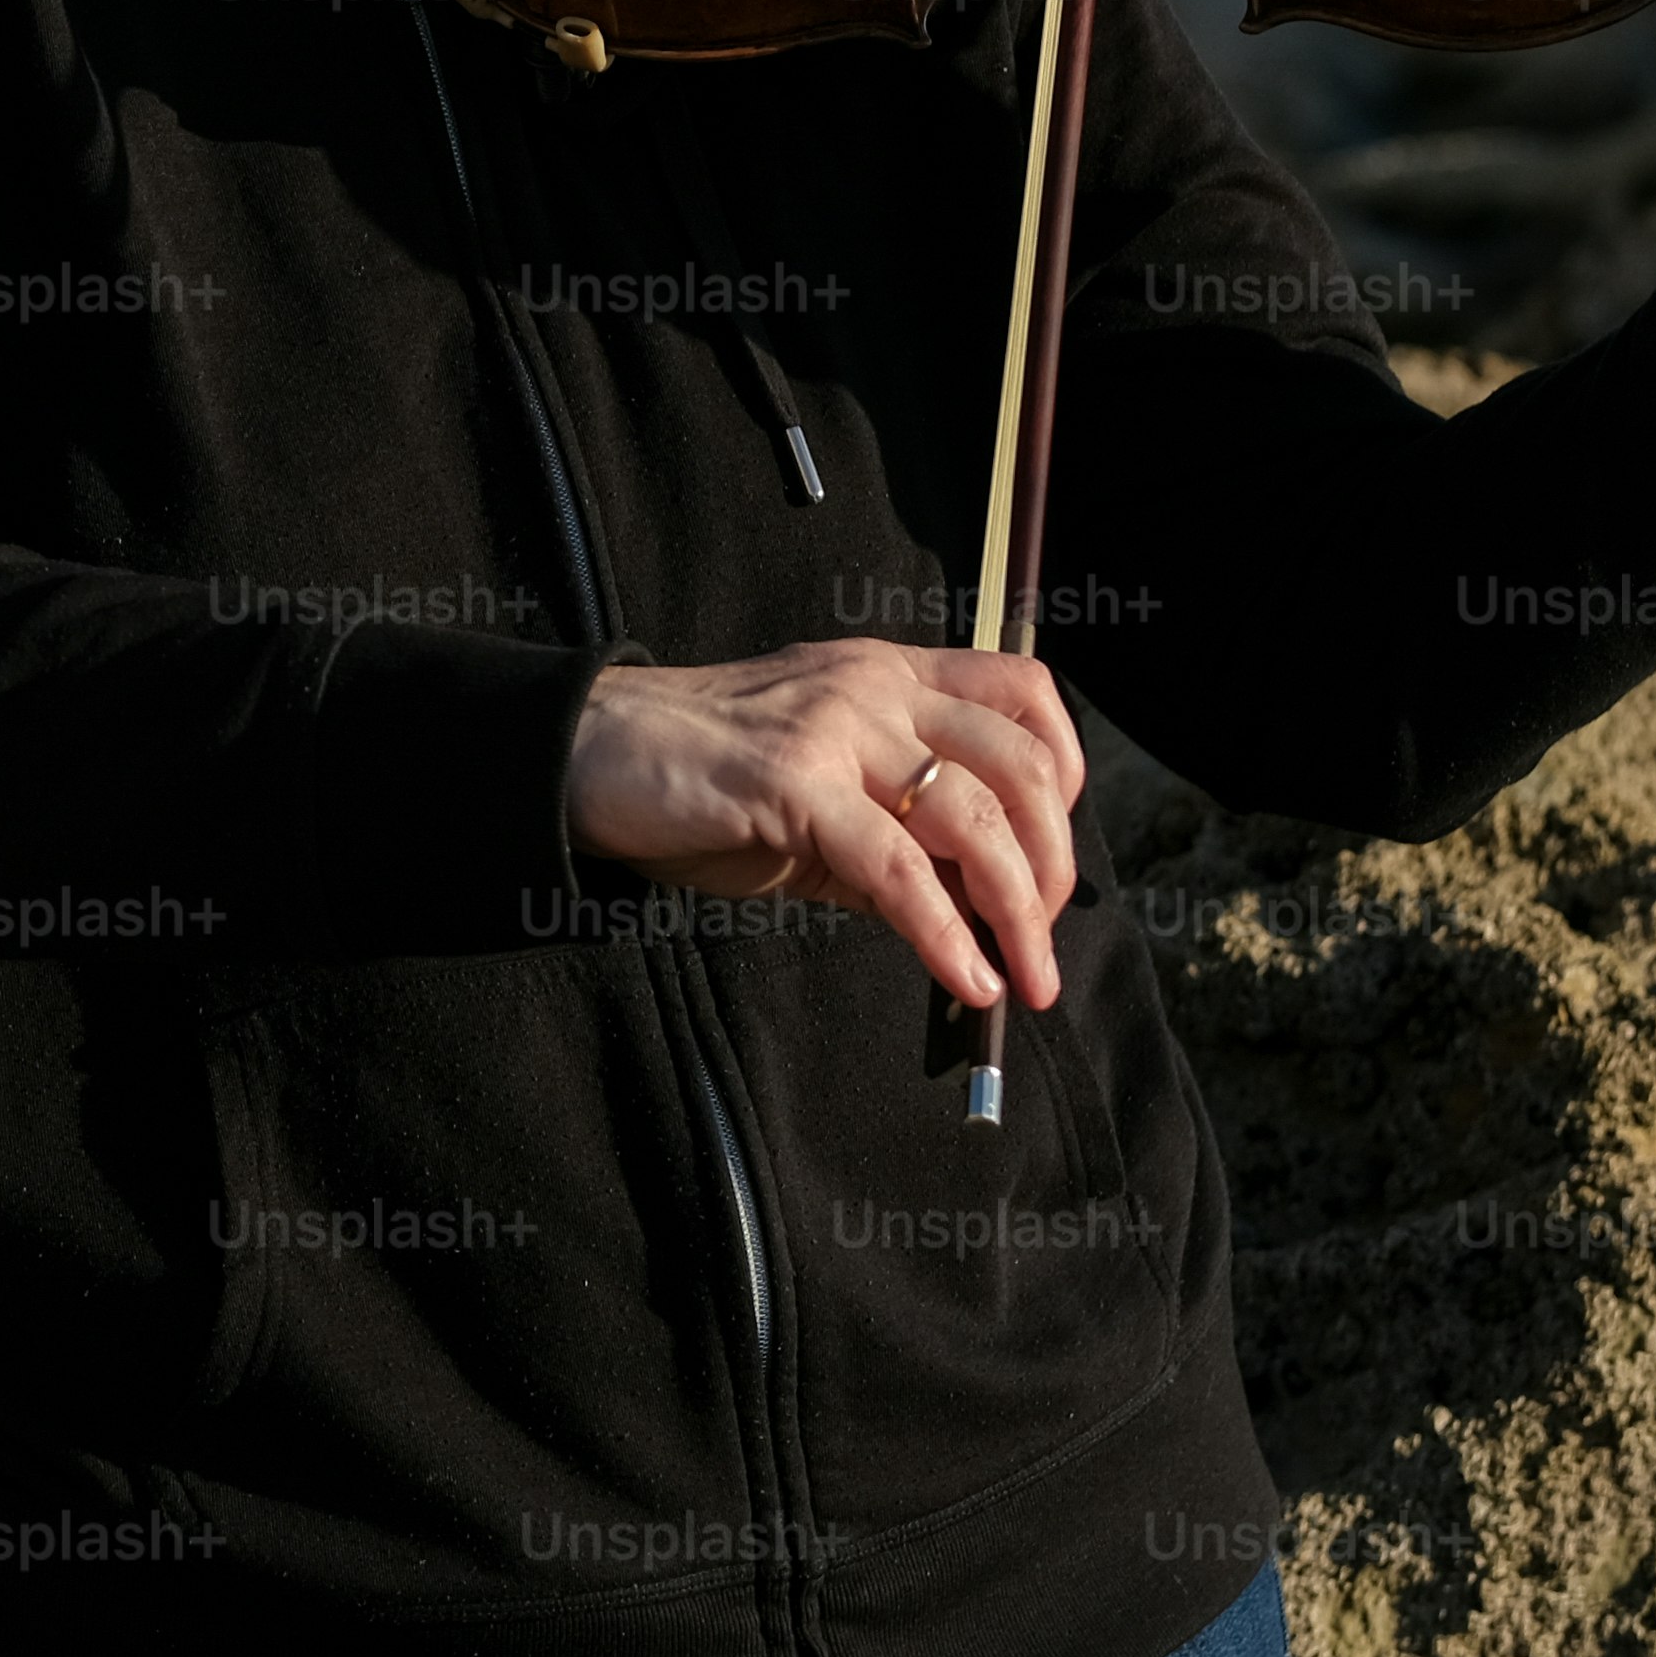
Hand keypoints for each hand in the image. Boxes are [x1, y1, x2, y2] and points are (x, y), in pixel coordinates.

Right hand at [563, 639, 1085, 1012]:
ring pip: (974, 817)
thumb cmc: (700, 777)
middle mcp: (875, 687)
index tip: (1052, 859)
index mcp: (887, 673)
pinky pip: (897, 866)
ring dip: (1018, 915)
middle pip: (1020, 767)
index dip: (1064, 776)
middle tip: (1041, 944)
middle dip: (1052, 868)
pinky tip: (964, 979)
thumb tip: (976, 913)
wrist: (591, 752)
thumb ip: (893, 827)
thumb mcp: (818, 788)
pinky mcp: (794, 782)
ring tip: (1024, 982)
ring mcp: (836, 729)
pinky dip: (944, 933)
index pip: (1022, 692)